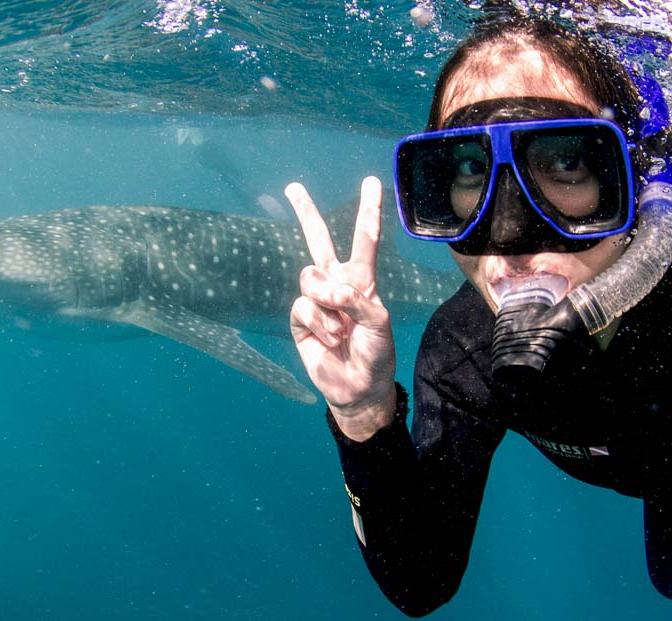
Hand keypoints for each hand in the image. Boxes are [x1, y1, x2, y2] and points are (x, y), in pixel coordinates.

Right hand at [286, 176, 396, 440]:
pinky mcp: (300, 320)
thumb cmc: (377, 354)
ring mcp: (317, 301)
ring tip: (342, 330)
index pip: (364, 239)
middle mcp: (337, 284)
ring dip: (328, 304)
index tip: (369, 182)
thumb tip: (328, 290)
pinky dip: (320, 325)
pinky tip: (332, 341)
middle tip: (293, 187)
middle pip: (318, 241)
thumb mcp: (378, 323)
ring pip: (310, 279)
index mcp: (362, 280)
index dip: (367, 210)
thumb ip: (356, 300)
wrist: (358, 388)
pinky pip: (304, 307)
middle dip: (306, 213)